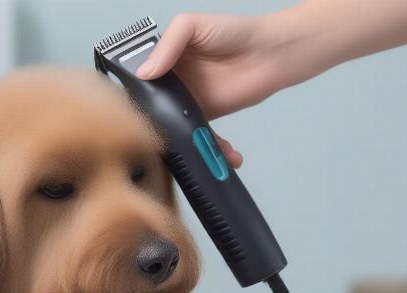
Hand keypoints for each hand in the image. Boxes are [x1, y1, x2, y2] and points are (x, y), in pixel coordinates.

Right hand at [136, 12, 312, 167]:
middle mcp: (173, 84)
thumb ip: (168, 44)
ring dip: (182, 143)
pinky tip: (221, 152)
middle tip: (157, 140)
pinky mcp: (207, 118)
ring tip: (191, 149)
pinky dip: (209, 149)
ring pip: (176, 129)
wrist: (271, 54)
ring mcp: (189, 103)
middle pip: (154, 112)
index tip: (135, 116)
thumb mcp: (193, 25)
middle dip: (155, 129)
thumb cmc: (235, 32)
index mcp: (164, 61)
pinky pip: (200, 138)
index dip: (135, 100)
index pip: (140, 82)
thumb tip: (145, 71)